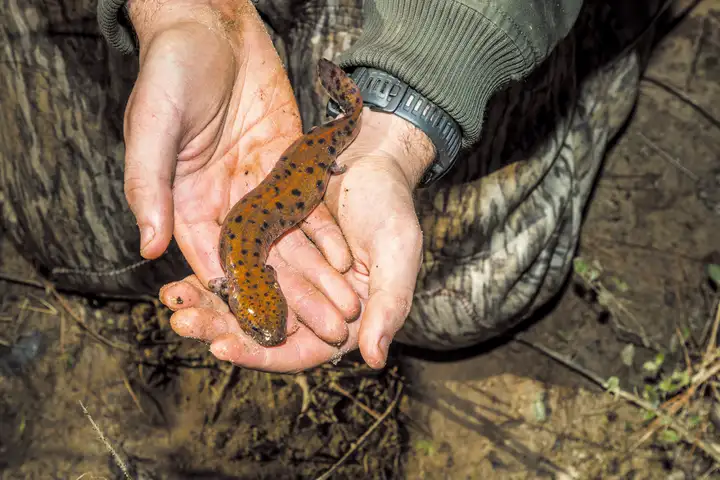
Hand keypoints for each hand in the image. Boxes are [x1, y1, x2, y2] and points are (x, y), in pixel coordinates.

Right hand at [123, 0, 359, 342]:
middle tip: (325, 331)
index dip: (241, 298)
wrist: (211, 25)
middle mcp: (223, 202)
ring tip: (345, 308)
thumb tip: (147, 248)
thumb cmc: (170, 70)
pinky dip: (325, 235)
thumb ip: (149, 186)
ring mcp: (256, 186)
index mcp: (185, 203)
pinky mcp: (285, 165)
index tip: (268, 332)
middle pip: (261, 262)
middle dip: (294, 298)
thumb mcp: (152, 127)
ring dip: (317, 276)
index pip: (214, 262)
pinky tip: (346, 261)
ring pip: (289, 242)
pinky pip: (306, 206)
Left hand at [163, 109, 435, 370]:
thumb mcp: (397, 254)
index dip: (260, 354)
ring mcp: (285, 276)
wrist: (372, 158)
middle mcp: (308, 303)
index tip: (223, 348)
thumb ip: (389, 306)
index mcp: (340, 317)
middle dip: (218, 327)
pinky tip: (182, 270)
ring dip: (207, 301)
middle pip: (258, 330)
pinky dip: (212, 271)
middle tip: (182, 321)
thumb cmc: (392, 207)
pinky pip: (235, 267)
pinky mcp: (267, 247)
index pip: (297, 351)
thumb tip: (373, 359)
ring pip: (241, 301)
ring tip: (173, 297)